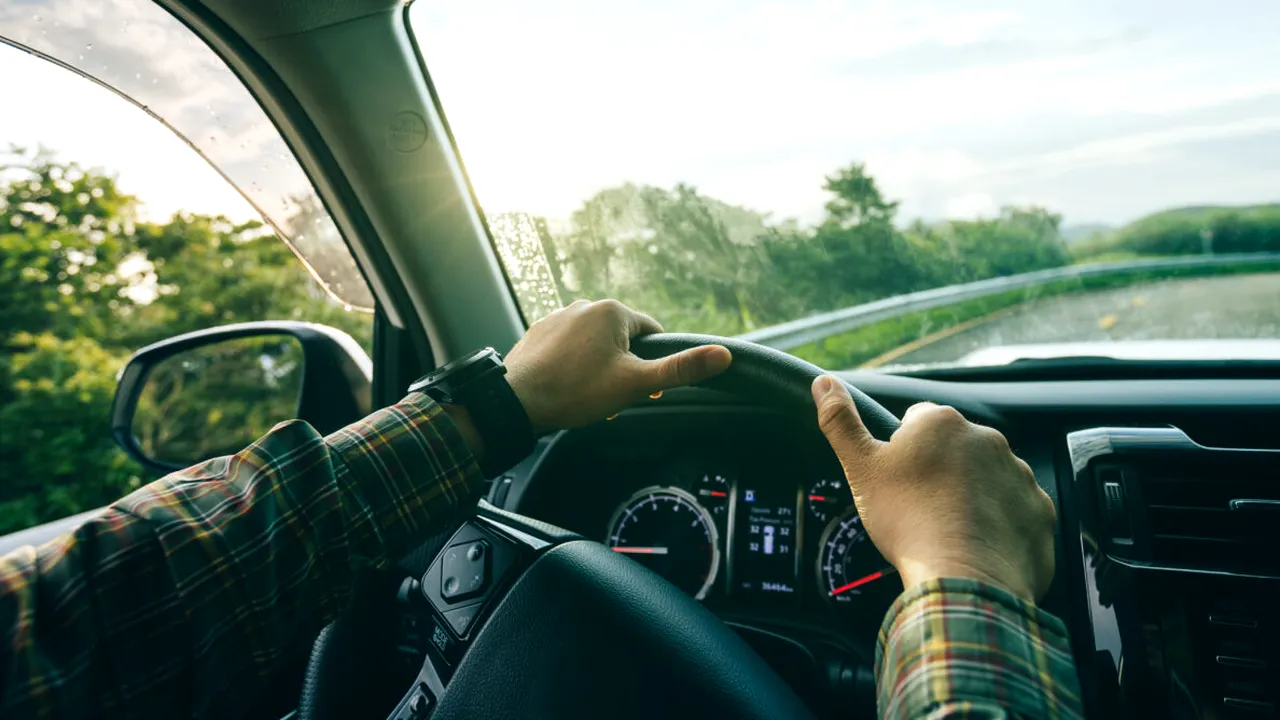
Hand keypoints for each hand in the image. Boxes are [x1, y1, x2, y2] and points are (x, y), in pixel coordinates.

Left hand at [505, 300, 732, 434]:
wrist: (516, 402)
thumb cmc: (576, 392)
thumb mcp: (635, 384)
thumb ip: (680, 369)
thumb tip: (723, 355)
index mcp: (612, 311)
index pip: (653, 333)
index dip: (653, 364)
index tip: (643, 387)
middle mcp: (584, 305)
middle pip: (622, 339)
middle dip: (624, 367)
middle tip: (612, 396)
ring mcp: (557, 317)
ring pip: (594, 344)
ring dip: (598, 367)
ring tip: (587, 395)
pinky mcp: (538, 333)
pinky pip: (567, 348)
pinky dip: (572, 365)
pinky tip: (566, 387)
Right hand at [811, 375, 1055, 601]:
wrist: (963, 578)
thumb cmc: (908, 521)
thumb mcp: (862, 468)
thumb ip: (841, 421)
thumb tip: (823, 382)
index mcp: (942, 423)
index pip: (917, 422)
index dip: (903, 452)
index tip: (899, 481)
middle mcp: (988, 439)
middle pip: (955, 449)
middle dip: (941, 472)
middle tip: (921, 508)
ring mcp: (1019, 475)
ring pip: (988, 479)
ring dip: (973, 496)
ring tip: (950, 530)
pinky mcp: (1040, 511)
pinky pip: (1017, 512)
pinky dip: (1001, 525)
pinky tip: (979, 546)